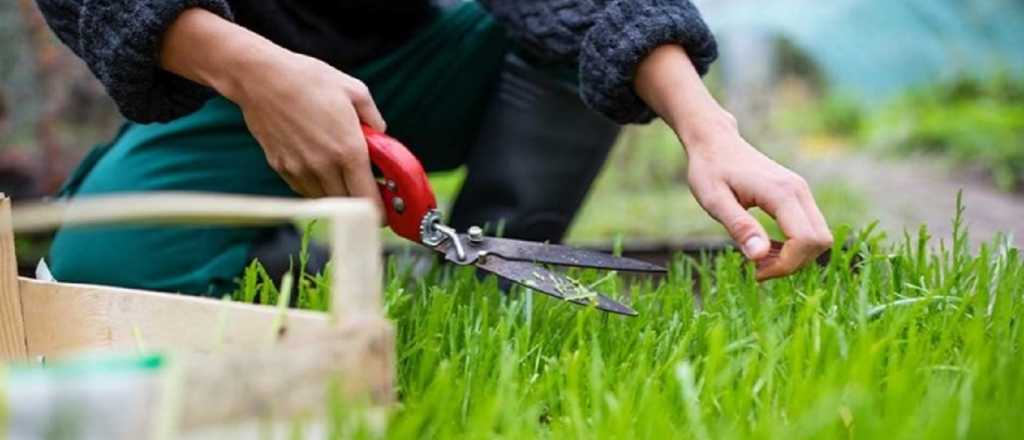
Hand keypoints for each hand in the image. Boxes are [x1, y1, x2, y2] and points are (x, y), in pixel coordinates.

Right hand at [158, 8, 384, 210]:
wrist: (261, 77)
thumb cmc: (309, 79)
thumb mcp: (355, 91)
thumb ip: (375, 119)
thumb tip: (381, 135)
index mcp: (349, 150)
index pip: (368, 199)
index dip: (380, 208)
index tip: (385, 205)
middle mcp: (324, 166)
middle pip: (348, 205)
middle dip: (360, 201)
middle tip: (366, 187)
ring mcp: (300, 170)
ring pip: (326, 199)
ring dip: (338, 193)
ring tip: (341, 172)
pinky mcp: (280, 168)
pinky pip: (305, 189)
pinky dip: (316, 185)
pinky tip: (319, 166)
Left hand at [684, 119, 832, 278]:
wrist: (714, 142)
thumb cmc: (709, 169)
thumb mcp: (714, 201)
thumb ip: (739, 227)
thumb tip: (758, 257)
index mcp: (781, 192)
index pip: (805, 240)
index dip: (786, 265)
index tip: (756, 271)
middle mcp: (798, 190)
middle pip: (820, 241)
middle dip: (793, 264)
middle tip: (758, 267)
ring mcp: (801, 191)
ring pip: (819, 237)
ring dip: (794, 256)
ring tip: (758, 256)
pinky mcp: (797, 195)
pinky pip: (809, 229)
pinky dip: (793, 246)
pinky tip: (764, 245)